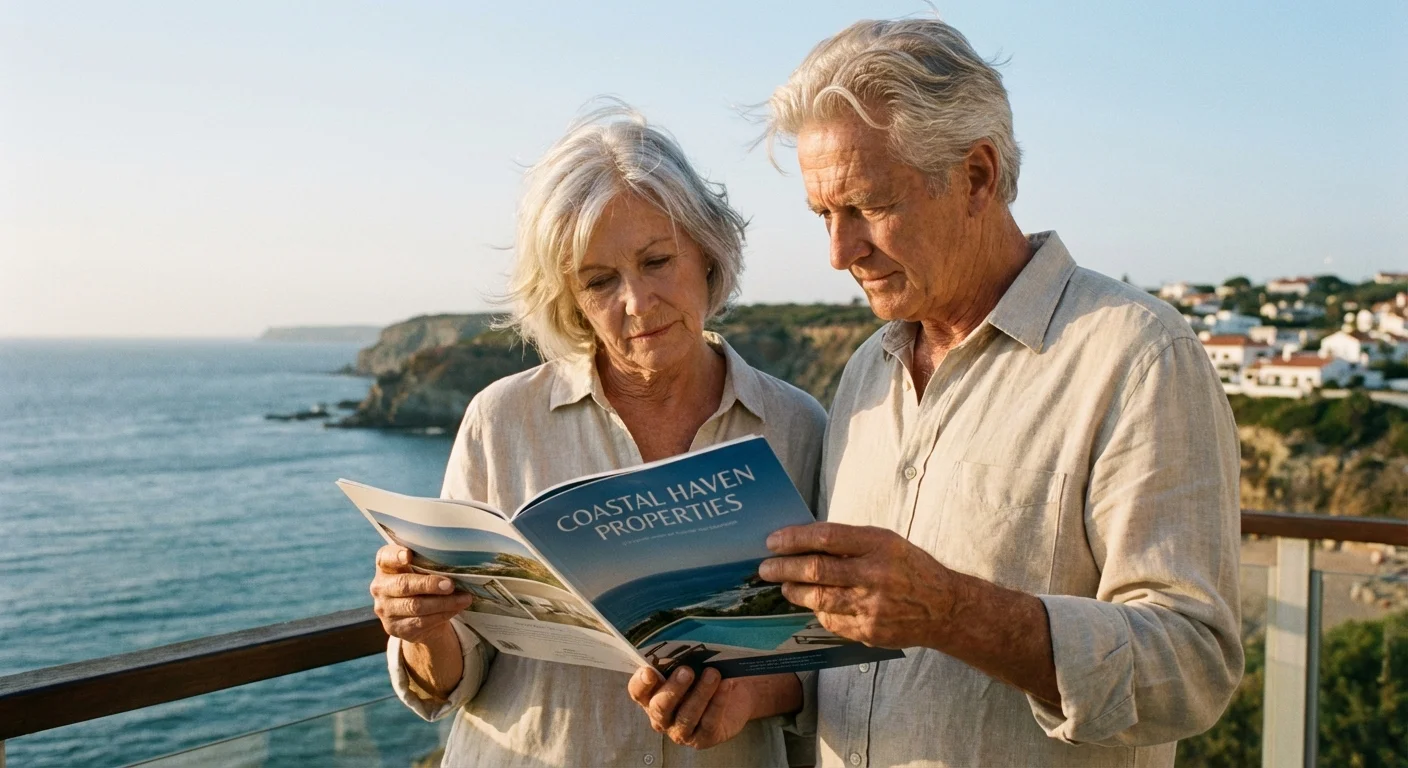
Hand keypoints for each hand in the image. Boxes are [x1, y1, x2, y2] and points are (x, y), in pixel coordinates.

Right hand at [370, 545, 474, 644]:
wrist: (416, 617)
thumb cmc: (421, 583)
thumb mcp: (420, 570)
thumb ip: (428, 563)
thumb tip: (457, 563)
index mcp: (385, 566)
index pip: (385, 557)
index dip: (396, 556)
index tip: (408, 555)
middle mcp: (380, 587)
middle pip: (403, 585)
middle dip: (429, 584)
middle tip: (450, 585)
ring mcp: (385, 609)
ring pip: (415, 606)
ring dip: (443, 603)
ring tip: (464, 598)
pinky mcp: (395, 628)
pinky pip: (422, 622)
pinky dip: (443, 615)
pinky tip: (456, 609)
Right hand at [627, 666, 757, 749]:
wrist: (735, 694)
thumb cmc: (704, 675)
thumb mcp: (690, 665)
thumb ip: (679, 661)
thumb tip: (682, 649)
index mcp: (651, 696)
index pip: (638, 691)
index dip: (641, 683)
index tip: (649, 670)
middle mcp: (661, 717)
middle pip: (660, 707)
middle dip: (673, 689)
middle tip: (687, 671)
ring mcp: (681, 731)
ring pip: (686, 716)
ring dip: (700, 693)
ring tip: (712, 674)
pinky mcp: (703, 738)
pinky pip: (709, 722)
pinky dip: (718, 701)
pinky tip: (726, 685)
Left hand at [759, 522, 957, 648]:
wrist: (945, 608)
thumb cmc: (911, 569)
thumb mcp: (887, 543)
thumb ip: (851, 542)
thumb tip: (804, 541)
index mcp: (879, 545)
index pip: (827, 538)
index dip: (795, 539)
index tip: (773, 541)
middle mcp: (875, 575)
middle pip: (817, 570)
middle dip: (783, 568)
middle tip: (765, 566)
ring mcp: (871, 606)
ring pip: (818, 598)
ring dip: (793, 591)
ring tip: (783, 585)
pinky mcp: (869, 630)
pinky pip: (831, 620)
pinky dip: (818, 610)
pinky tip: (812, 604)